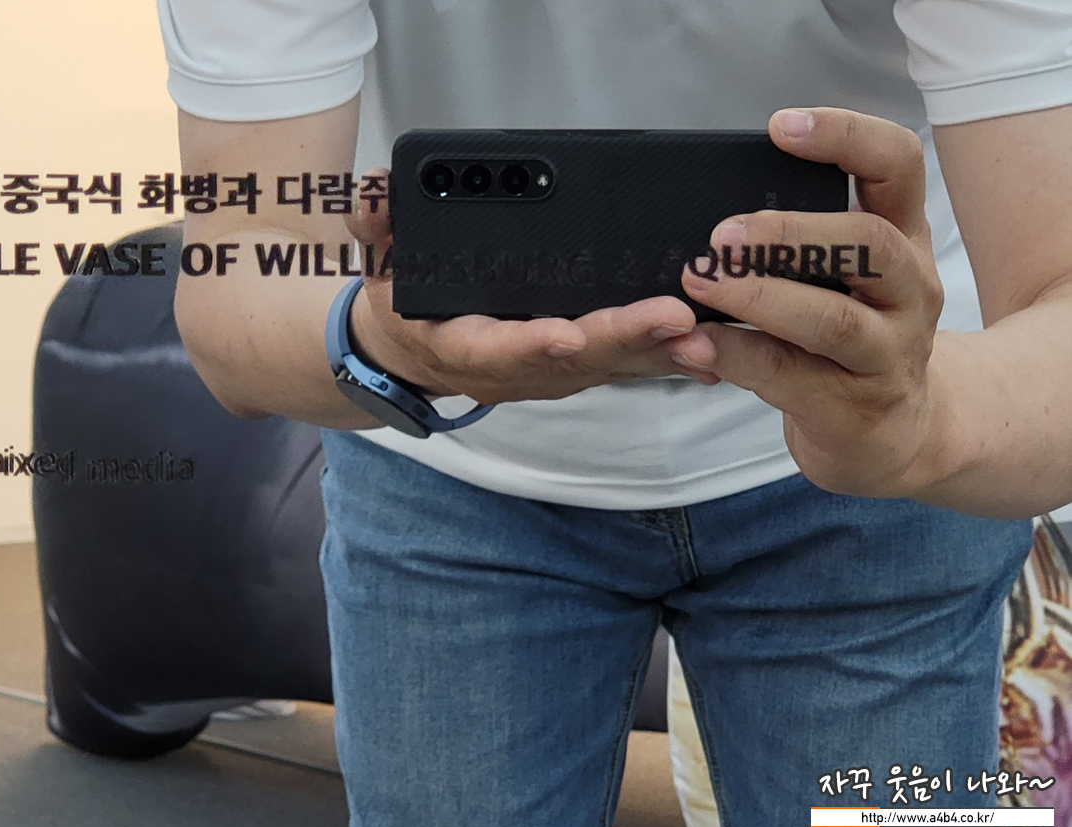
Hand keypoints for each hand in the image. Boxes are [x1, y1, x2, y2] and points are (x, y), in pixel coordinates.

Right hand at [344, 169, 719, 405]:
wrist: (412, 353)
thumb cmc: (403, 302)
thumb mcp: (377, 261)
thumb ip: (376, 223)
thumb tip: (375, 190)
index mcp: (460, 344)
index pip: (494, 348)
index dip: (530, 344)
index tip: (564, 334)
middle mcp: (512, 369)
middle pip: (571, 360)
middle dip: (623, 339)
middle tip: (673, 318)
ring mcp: (550, 374)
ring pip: (608, 368)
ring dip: (658, 353)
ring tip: (706, 337)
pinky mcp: (579, 369)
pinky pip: (625, 366)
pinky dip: (667, 358)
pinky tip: (713, 347)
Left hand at [680, 107, 947, 497]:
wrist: (897, 435)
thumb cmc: (850, 337)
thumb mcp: (845, 278)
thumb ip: (802, 239)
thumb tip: (713, 205)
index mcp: (903, 239)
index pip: (898, 166)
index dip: (845, 137)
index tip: (780, 126)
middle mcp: (909, 292)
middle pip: (871, 244)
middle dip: (791, 233)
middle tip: (722, 234)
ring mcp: (887, 354)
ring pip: (833, 320)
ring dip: (759, 297)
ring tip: (699, 282)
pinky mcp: (851, 408)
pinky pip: (790, 377)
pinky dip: (737, 356)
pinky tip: (694, 343)